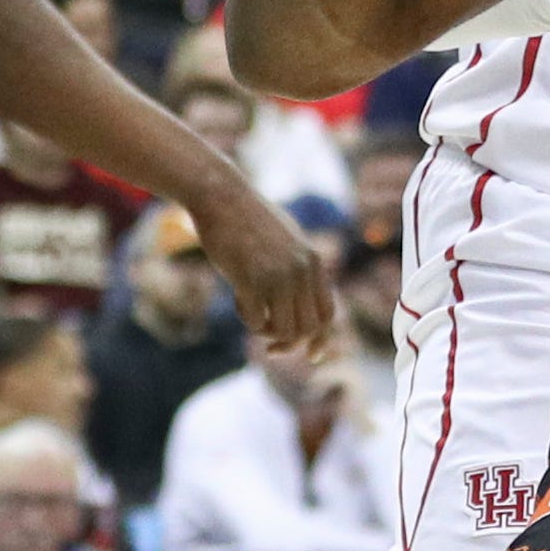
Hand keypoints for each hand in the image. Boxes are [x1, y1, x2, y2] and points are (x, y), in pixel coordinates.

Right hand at [186, 178, 334, 353]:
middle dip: (291, 343)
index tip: (310, 355)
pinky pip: (255, 320)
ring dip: (267, 333)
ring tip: (253, 315)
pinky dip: (247, 319)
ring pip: (284, 330)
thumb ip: (301, 270)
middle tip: (271, 345)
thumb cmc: (250, 220)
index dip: (320, 339)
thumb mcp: (288, 242)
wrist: (222, 195)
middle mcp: (301, 271)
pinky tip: (237, 298)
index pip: (328, 314)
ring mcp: (277, 275)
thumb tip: (303, 306)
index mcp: (314, 262)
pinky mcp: (249, 278)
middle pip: (308, 328)